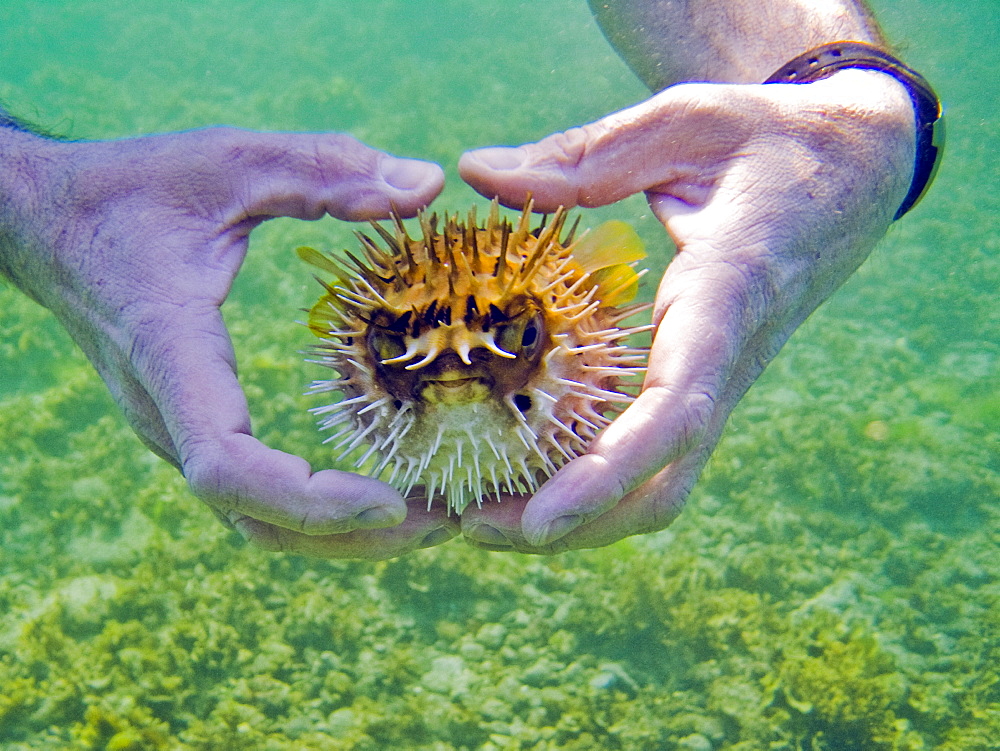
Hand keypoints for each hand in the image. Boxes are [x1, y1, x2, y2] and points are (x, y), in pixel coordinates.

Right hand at [0, 125, 459, 558]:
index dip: (305, 498)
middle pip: (253, 517)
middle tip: (445, 522)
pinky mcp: (191, 423)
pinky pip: (252, 493)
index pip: (224, 462)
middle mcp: (165, 410)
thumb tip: (428, 182)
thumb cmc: (132, 189)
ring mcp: (175, 426)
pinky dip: (317, 508)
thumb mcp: (230, 159)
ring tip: (430, 517)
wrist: (45, 223)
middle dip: (349, 535)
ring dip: (340, 534)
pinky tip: (381, 486)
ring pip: (253, 519)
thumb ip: (324, 166)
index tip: (389, 501)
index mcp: (169, 351)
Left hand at [458, 70, 915, 551]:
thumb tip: (475, 172)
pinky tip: (525, 471)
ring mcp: (720, 380)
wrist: (848, 174)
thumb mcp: (682, 122)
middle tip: (469, 527)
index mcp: (727, 296)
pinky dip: (593, 482)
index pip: (676, 408)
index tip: (537, 522)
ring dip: (580, 517)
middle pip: (665, 480)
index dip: (608, 472)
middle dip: (577, 523)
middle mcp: (727, 359)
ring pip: (663, 484)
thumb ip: (584, 155)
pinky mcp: (706, 382)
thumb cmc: (766, 140)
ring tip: (477, 516)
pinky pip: (657, 457)